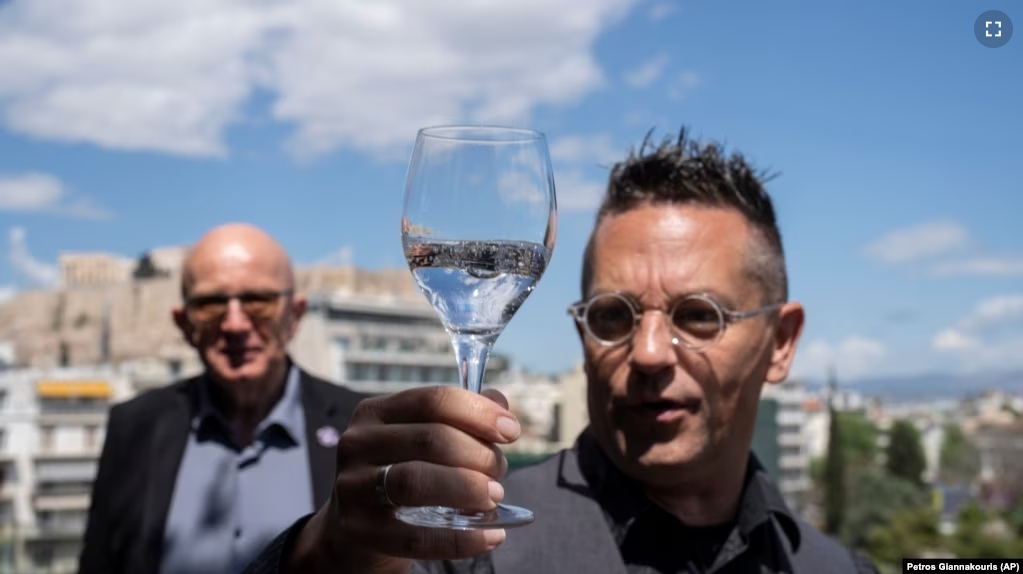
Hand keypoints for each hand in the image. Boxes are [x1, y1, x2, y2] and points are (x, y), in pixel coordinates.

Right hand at [287, 385, 519, 572]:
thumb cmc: (400, 475)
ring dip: (466, 488)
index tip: (511, 431)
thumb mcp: (422, 442)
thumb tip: (500, 405)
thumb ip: (461, 420)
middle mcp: (358, 443)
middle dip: (478, 455)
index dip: (479, 413)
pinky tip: (489, 536)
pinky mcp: (360, 530)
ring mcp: (353, 486)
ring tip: (493, 498)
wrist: (354, 530)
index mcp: (377, 412)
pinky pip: (415, 536)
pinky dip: (460, 538)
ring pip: (416, 481)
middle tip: (499, 474)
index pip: (433, 400)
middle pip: (430, 439)